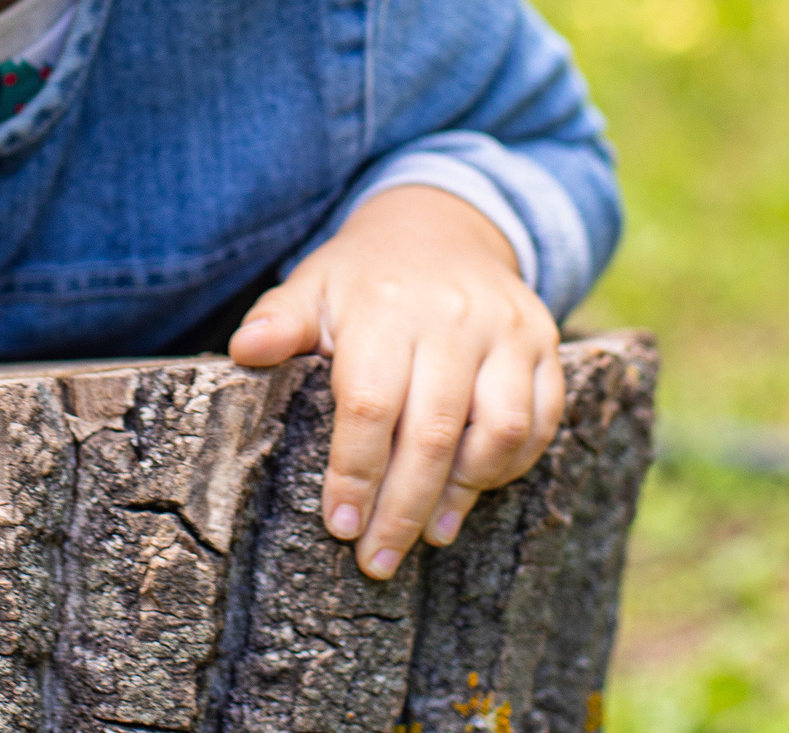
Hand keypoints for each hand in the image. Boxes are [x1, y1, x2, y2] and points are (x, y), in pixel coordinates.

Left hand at [227, 184, 563, 579]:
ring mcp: (507, 330)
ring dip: (464, 493)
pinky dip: (512, 465)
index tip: (339, 526)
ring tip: (428, 533)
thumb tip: (243, 350)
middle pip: (434, 432)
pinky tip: (474, 492)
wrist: (440, 227)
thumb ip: (278, 321)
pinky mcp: (545, 344)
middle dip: (403, 509)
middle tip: (379, 560)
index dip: (356, 472)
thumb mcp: (311, 286)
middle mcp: (453, 318)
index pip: (371, 404)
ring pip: (500, 430)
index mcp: (385, 307)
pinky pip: (543, 419)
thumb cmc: (362, 277)